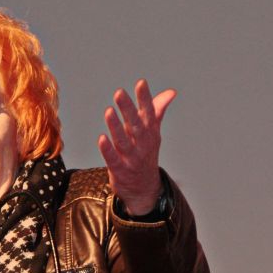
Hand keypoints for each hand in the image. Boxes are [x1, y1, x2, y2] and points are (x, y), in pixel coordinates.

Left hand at [97, 79, 175, 215]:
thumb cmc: (146, 154)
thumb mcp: (153, 132)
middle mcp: (142, 144)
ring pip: (123, 141)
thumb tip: (171, 92)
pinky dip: (108, 150)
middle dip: (128, 109)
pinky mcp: (120, 170)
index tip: (141, 83)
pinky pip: (113, 159)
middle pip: (135, 125)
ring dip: (116, 126)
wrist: (144, 188)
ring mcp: (131, 158)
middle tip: (119, 92)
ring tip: (109, 111)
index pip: (149, 113)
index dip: (145, 98)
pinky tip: (101, 138)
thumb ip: (158, 110)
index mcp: (150, 133)